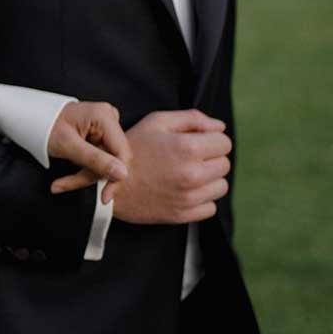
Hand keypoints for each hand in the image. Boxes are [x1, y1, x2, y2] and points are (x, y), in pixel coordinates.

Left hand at [49, 101, 131, 204]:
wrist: (33, 118)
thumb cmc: (46, 125)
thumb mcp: (68, 145)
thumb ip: (95, 160)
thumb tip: (122, 173)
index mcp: (104, 116)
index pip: (122, 152)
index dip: (116, 177)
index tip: (105, 197)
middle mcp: (109, 118)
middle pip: (113, 159)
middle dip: (90, 175)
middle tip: (65, 185)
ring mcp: (106, 127)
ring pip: (105, 162)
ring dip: (84, 175)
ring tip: (61, 182)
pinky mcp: (101, 136)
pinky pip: (99, 159)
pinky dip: (84, 169)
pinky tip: (69, 174)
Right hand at [108, 110, 231, 225]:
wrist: (108, 184)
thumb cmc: (132, 150)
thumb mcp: (156, 122)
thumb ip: (192, 119)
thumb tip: (219, 127)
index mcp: (187, 147)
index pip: (224, 142)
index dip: (211, 140)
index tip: (197, 143)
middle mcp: (192, 173)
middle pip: (224, 164)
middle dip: (211, 159)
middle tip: (189, 159)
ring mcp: (189, 196)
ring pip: (221, 186)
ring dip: (209, 180)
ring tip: (187, 175)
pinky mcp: (184, 214)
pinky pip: (211, 207)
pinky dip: (202, 199)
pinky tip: (184, 191)